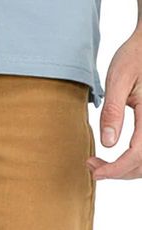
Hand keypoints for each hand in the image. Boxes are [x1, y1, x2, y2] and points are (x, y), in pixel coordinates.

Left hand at [87, 29, 141, 179]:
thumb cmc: (134, 57)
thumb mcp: (118, 81)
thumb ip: (113, 112)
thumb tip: (107, 144)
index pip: (138, 153)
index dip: (116, 169)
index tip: (95, 172)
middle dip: (118, 171)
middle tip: (91, 165)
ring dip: (125, 169)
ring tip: (99, 162)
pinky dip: (133, 160)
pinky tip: (115, 157)